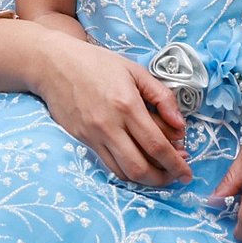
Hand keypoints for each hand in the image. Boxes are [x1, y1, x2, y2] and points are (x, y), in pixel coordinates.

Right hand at [34, 32, 191, 185]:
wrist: (53, 64)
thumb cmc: (96, 63)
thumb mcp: (135, 71)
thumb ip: (162, 97)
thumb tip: (181, 125)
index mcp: (127, 105)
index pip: (157, 145)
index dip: (176, 164)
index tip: (188, 172)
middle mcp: (109, 125)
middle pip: (140, 168)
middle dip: (163, 178)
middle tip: (176, 175)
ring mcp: (93, 135)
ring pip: (123, 172)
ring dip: (146, 179)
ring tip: (159, 172)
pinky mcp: (81, 140)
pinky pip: (108, 165)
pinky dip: (126, 171)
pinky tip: (137, 163)